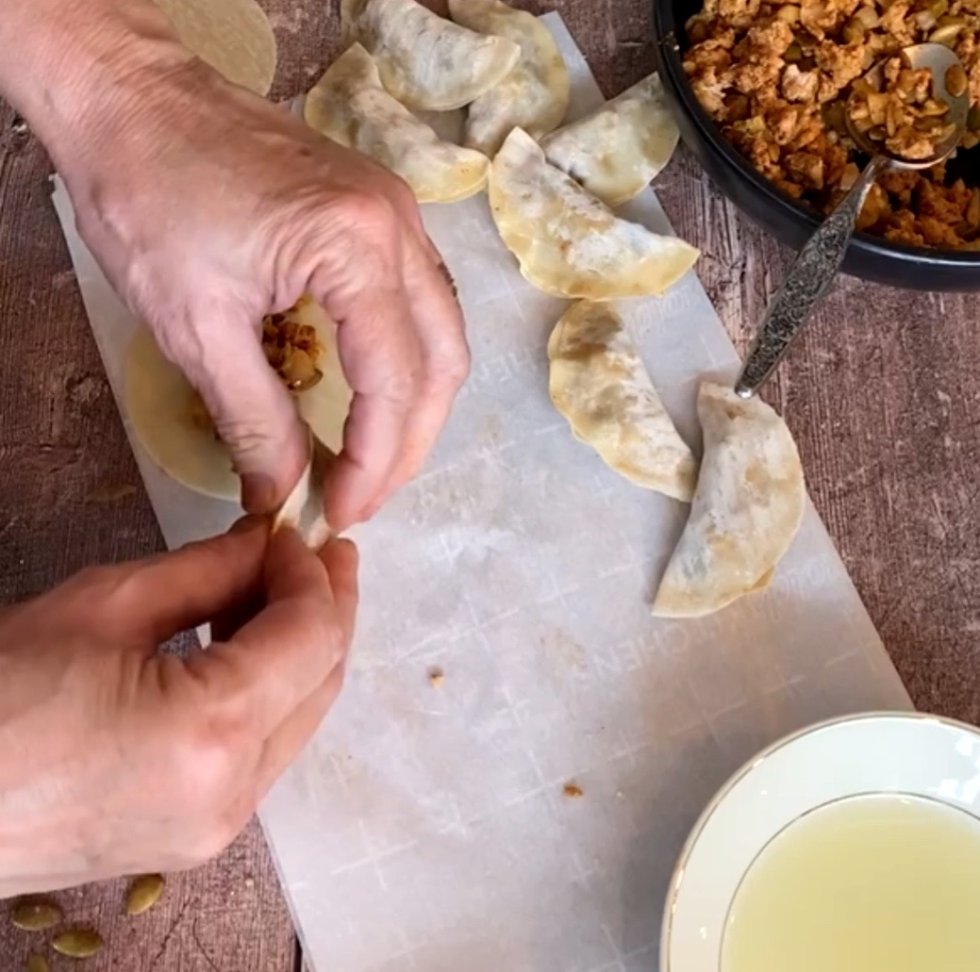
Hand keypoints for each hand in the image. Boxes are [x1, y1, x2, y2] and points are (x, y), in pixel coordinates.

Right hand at [0, 518, 356, 894]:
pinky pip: (260, 754)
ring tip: (276, 590)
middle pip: (320, 682)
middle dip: (326, 609)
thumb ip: (206, 571)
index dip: (313, 575)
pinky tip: (240, 649)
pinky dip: (266, 695)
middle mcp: (232, 793)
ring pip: (298, 720)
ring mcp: (217, 828)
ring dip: (299, 651)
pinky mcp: (196, 839)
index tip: (295, 532)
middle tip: (316, 553)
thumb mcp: (102, 607)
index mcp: (210, 732)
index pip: (310, 637)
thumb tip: (264, 545)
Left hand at [60, 37, 468, 526]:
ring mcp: (398, 213)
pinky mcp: (379, 211)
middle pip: (441, 360)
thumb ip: (252, 419)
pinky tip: (370, 393)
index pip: (396, 381)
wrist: (132, 100)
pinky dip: (403, 359)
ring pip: (440, 332)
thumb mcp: (194, 325)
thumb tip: (282, 494)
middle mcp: (400, 225)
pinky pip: (418, 301)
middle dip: (409, 443)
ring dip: (414, 404)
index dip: (376, 461)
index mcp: (358, 248)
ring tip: (373, 458)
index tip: (339, 511)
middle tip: (362, 495)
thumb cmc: (149, 199)